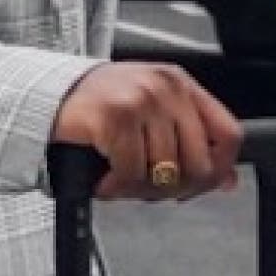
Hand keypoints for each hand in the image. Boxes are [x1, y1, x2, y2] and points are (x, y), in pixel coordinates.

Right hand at [50, 59, 241, 202]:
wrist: (47, 95)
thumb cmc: (99, 106)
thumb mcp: (153, 117)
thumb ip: (190, 143)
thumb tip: (226, 181)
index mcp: (182, 86)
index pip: (229, 134)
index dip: (219, 171)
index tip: (198, 186)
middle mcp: (167, 88)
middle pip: (199, 163)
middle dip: (175, 189)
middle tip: (149, 190)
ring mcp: (142, 100)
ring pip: (165, 172)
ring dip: (139, 190)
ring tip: (120, 181)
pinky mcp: (116, 117)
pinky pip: (132, 173)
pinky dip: (116, 187)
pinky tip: (105, 179)